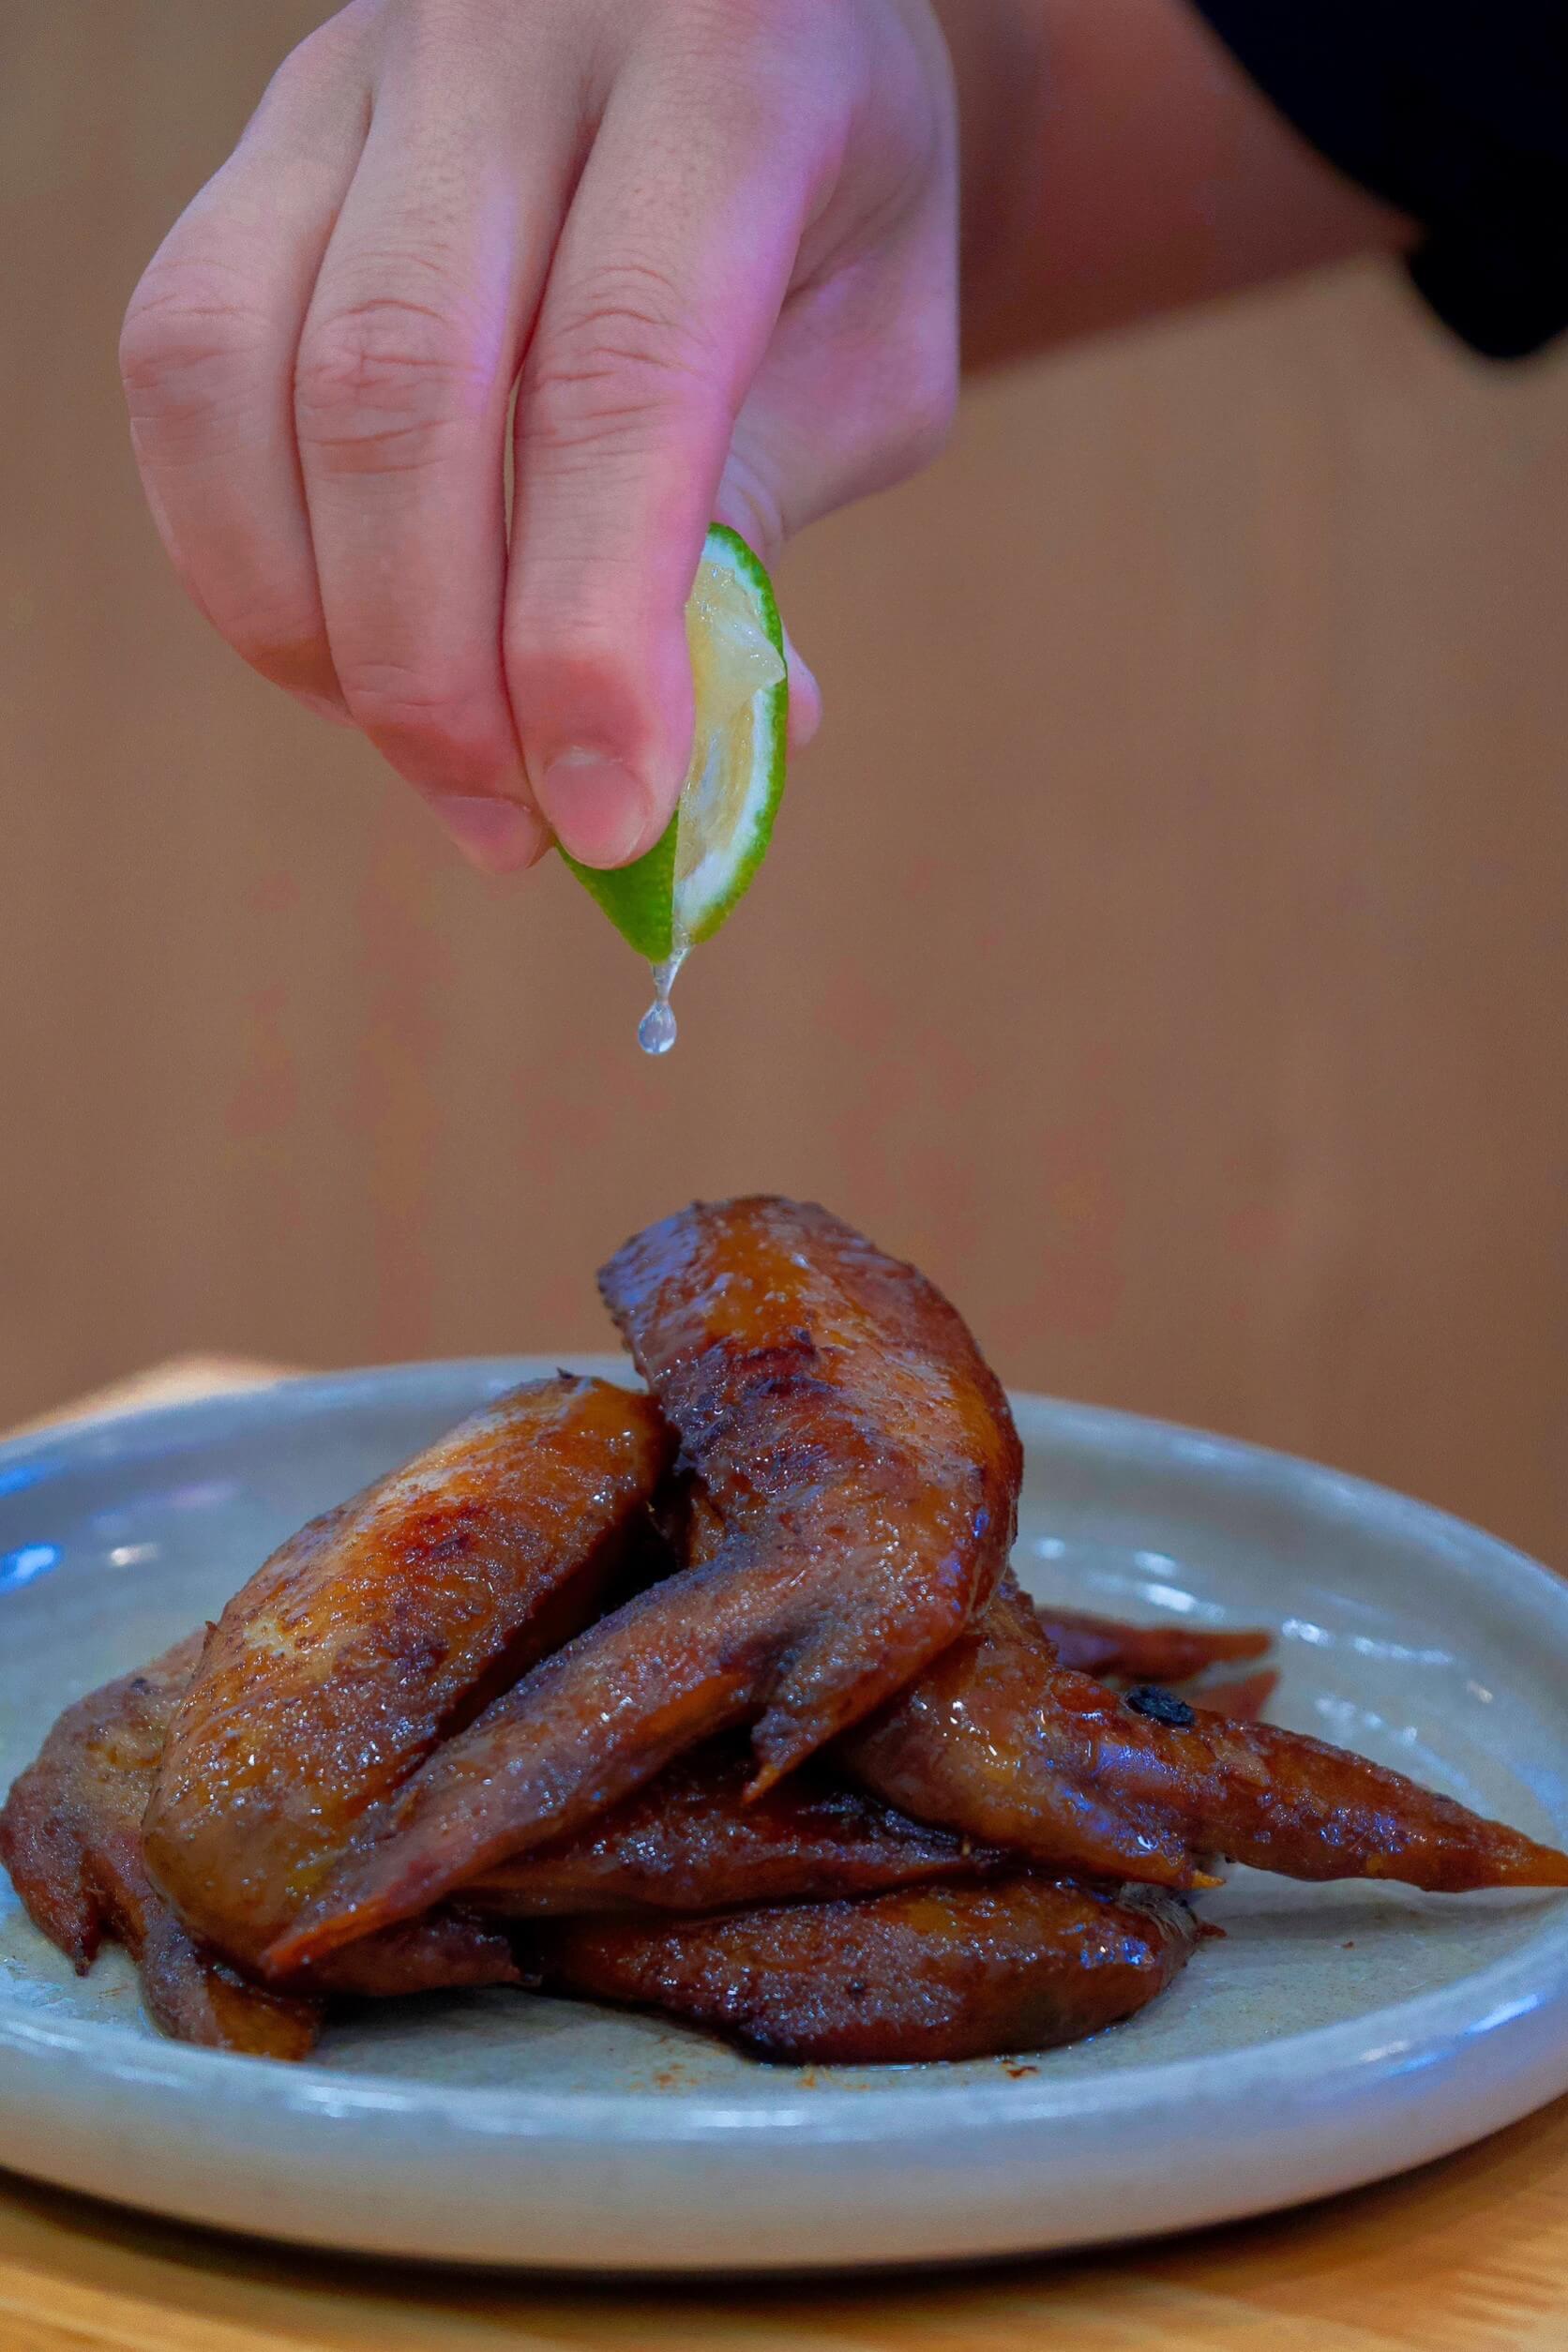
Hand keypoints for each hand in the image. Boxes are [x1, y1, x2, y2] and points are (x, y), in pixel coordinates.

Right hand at [120, 0, 957, 870]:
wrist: (733, 11)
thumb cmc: (823, 212)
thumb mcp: (866, 359)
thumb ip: (755, 536)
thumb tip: (670, 780)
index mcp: (723, 68)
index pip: (614, 375)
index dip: (587, 633)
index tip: (607, 822)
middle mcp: (508, 37)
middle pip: (391, 383)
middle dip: (435, 667)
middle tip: (511, 829)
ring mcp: (352, 77)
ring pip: (231, 371)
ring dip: (316, 627)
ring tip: (437, 760)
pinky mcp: (257, 146)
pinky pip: (181, 367)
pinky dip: (244, 555)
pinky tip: (348, 654)